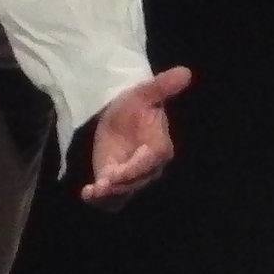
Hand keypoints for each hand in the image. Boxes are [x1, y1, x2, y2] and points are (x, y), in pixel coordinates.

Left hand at [81, 65, 192, 208]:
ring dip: (108, 196)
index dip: (133, 170)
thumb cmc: (133, 105)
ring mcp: (133, 178)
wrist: (118, 116)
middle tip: (99, 186)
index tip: (113, 174)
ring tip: (91, 193)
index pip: (150, 162)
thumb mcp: (143, 93)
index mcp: (160, 148)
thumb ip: (162, 87)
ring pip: (124, 193)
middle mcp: (149, 168)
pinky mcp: (117, 183)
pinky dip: (101, 201)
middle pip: (135, 182)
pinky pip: (113, 199)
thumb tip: (185, 72)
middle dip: (118, 185)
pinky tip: (87, 194)